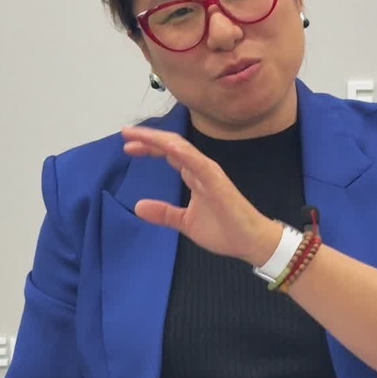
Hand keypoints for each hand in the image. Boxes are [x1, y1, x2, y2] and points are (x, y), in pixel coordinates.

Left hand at [121, 125, 282, 264]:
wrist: (250, 243)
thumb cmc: (225, 230)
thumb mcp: (185, 222)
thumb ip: (163, 213)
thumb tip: (138, 206)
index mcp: (194, 175)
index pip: (169, 154)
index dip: (149, 147)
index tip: (128, 147)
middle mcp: (200, 168)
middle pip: (171, 145)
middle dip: (148, 138)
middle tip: (126, 134)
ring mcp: (209, 172)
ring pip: (181, 148)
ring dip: (159, 140)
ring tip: (138, 135)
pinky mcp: (217, 181)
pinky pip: (197, 162)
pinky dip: (182, 152)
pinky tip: (167, 146)